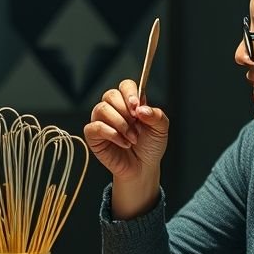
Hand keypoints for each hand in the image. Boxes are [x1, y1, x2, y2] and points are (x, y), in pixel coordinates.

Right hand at [84, 79, 168, 218]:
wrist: (143, 168)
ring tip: (132, 138)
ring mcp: (101, 121)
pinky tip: (123, 143)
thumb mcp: (161, 129)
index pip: (125, 86)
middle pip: (110, 95)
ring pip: (102, 109)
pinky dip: (112, 134)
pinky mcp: (93, 135)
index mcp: (129, 103)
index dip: (130, 93)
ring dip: (120, 124)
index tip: (137, 107)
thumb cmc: (149, 147)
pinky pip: (95, 126)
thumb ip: (156, 115)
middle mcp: (114, 109)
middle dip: (125, 110)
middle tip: (136, 125)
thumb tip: (141, 109)